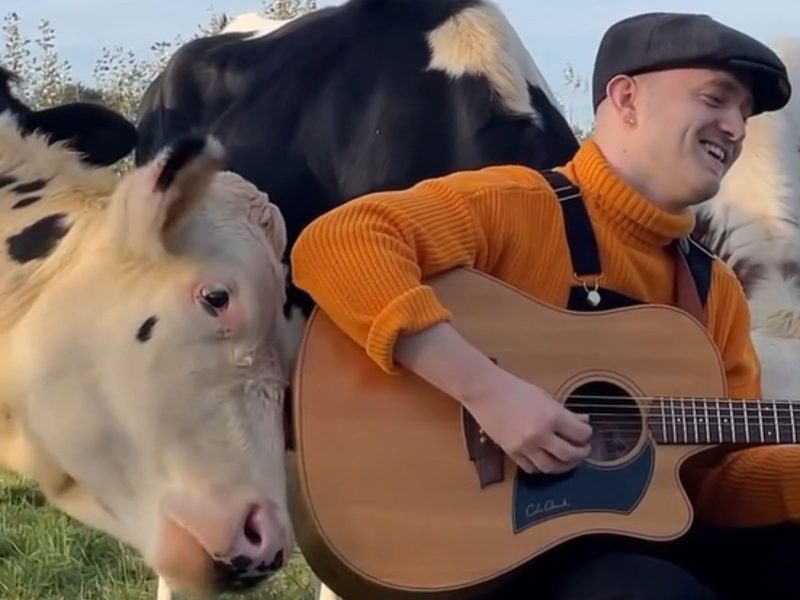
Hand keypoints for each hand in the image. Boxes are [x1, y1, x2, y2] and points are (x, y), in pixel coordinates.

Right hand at [394, 322, 592, 473]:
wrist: (485, 391)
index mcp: (551, 416)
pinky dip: (541, 467)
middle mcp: (540, 434)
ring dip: (564, 466)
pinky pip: (531, 468)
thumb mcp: (544, 396)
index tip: (585, 432)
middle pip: (570, 454)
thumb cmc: (514, 388)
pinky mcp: (511, 452)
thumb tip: (582, 422)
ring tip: (567, 460)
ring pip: (551, 467)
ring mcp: (525, 446)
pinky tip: (545, 460)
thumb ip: (564, 412)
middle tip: (583, 450)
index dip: (587, 434)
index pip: (580, 433)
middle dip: (581, 454)